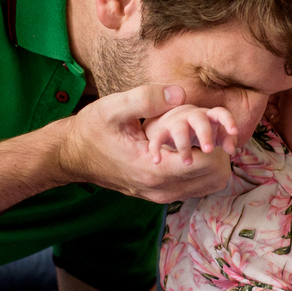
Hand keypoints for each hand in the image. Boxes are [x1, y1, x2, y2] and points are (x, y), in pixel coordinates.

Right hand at [56, 85, 232, 203]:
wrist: (71, 156)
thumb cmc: (92, 129)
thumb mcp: (114, 107)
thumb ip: (147, 99)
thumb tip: (180, 95)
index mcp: (154, 169)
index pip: (209, 163)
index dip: (217, 139)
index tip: (209, 120)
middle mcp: (162, 189)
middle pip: (217, 176)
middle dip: (220, 149)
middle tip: (210, 126)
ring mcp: (162, 196)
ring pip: (211, 184)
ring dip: (214, 159)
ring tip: (202, 135)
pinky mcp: (160, 195)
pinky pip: (197, 186)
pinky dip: (203, 168)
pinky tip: (191, 146)